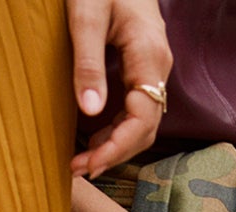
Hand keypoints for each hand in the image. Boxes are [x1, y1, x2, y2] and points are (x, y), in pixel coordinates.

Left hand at [68, 0, 171, 179]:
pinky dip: (115, 130)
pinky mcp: (142, 68)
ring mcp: (152, 69)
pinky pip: (135, 110)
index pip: (142, 119)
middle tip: (78, 169)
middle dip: (113, 153)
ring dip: (114, 146)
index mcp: (149, 56)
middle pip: (144, 128)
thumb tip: (90, 112)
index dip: (117, 148)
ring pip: (141, 123)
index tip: (89, 164)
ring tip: (81, 160)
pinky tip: (93, 139)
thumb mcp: (86, 17)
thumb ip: (88, 63)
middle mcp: (157, 67)